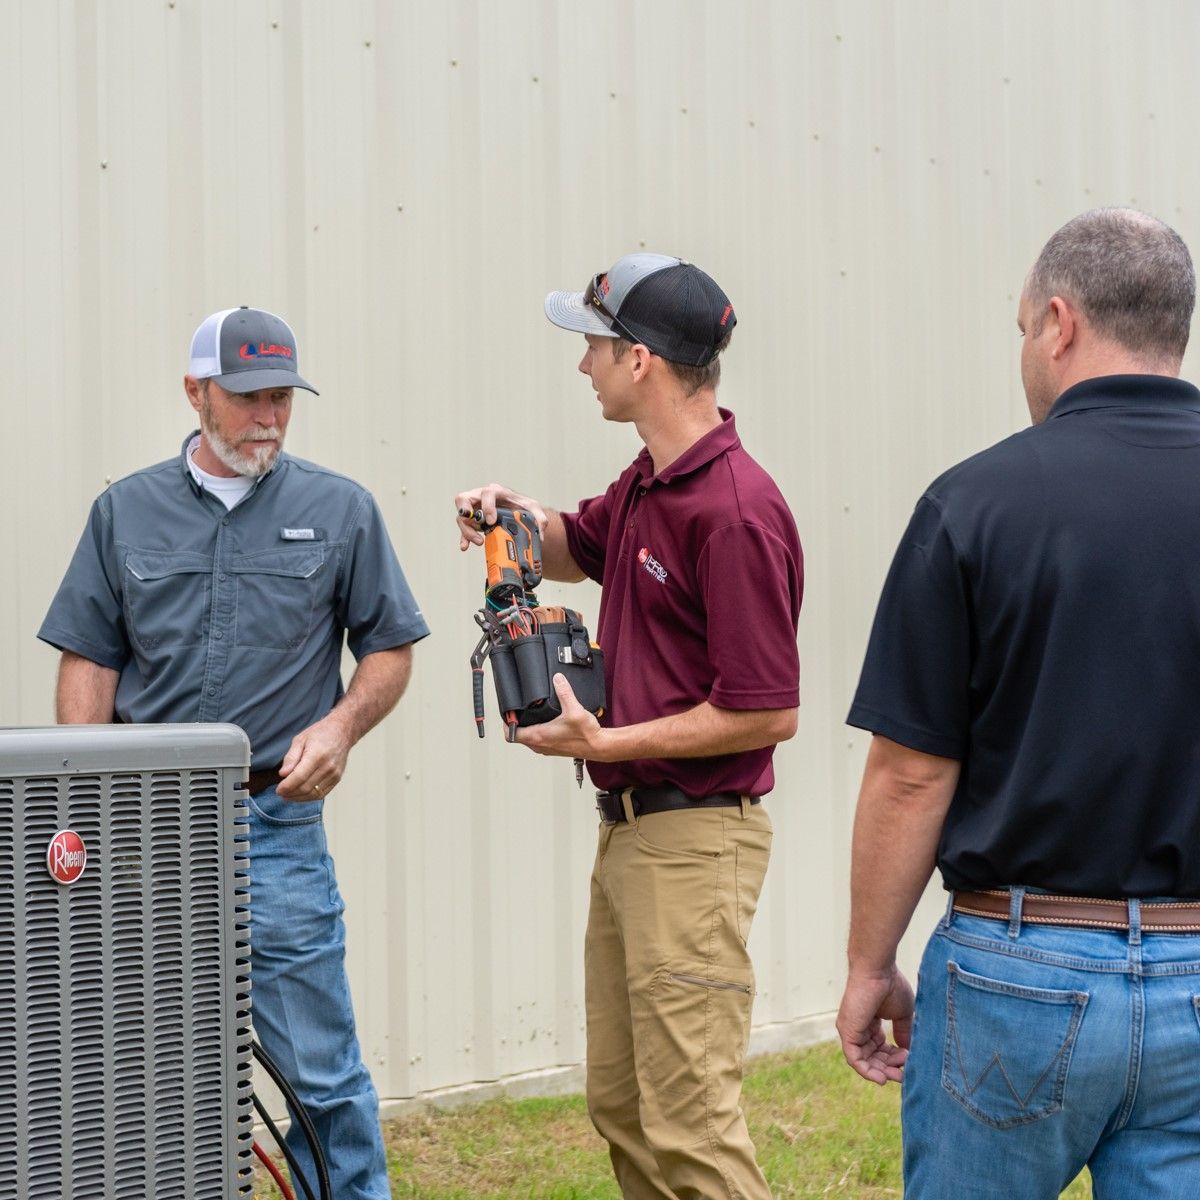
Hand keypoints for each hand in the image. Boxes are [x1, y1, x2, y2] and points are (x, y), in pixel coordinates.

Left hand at [275, 714, 351, 800]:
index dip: (287, 786)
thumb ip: (291, 757)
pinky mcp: (337, 778)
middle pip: (306, 788)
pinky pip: (322, 794)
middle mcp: (327, 766)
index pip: (299, 776)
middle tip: (281, 792)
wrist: (342, 731)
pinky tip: (300, 794)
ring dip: (299, 797)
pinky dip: (309, 797)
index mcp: (317, 755)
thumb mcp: (300, 739)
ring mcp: (334, 774)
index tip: (278, 790)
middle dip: (290, 793)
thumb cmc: (320, 733)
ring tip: (288, 795)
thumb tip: (283, 774)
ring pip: (313, 794)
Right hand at [453, 483, 547, 551]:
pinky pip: (463, 528)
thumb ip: (539, 518)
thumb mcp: (533, 509)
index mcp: (496, 492)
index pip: (487, 493)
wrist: (516, 511)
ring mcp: (474, 509)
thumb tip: (539, 535)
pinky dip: (463, 538)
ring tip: (480, 541)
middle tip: (475, 524)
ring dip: (468, 530)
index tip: (491, 521)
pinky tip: (465, 547)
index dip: (487, 506)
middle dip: (465, 510)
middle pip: (463, 498)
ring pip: (462, 517)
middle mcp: (481, 498)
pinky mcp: (472, 521)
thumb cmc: (521, 505)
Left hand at [516, 674, 606, 759]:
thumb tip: (558, 680)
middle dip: (515, 724)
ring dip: (525, 729)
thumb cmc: (586, 735)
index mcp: (539, 736)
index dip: (506, 723)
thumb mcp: (574, 709)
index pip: (510, 734)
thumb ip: (564, 692)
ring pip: (528, 740)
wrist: (599, 746)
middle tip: (517, 712)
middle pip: (517, 737)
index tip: (508, 714)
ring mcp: (547, 748)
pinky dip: (536, 733)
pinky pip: (538, 741)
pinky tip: (544, 723)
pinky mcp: (555, 748)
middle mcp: (540, 745)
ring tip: (528, 716)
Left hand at [836, 967, 914, 1085]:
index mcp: (869, 1023)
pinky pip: (854, 1059)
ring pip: (864, 1061)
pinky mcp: (847, 1032)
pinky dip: (866, 1071)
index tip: (909, 1059)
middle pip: (872, 1057)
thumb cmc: (890, 985)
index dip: (894, 1057)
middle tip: (904, 1073)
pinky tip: (881, 1078)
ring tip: (897, 1075)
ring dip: (881, 1071)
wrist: (878, 971)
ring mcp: (851, 1030)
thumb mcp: (902, 1014)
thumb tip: (907, 1051)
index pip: (880, 1048)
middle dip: (889, 1067)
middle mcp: (858, 1028)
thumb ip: (903, 1033)